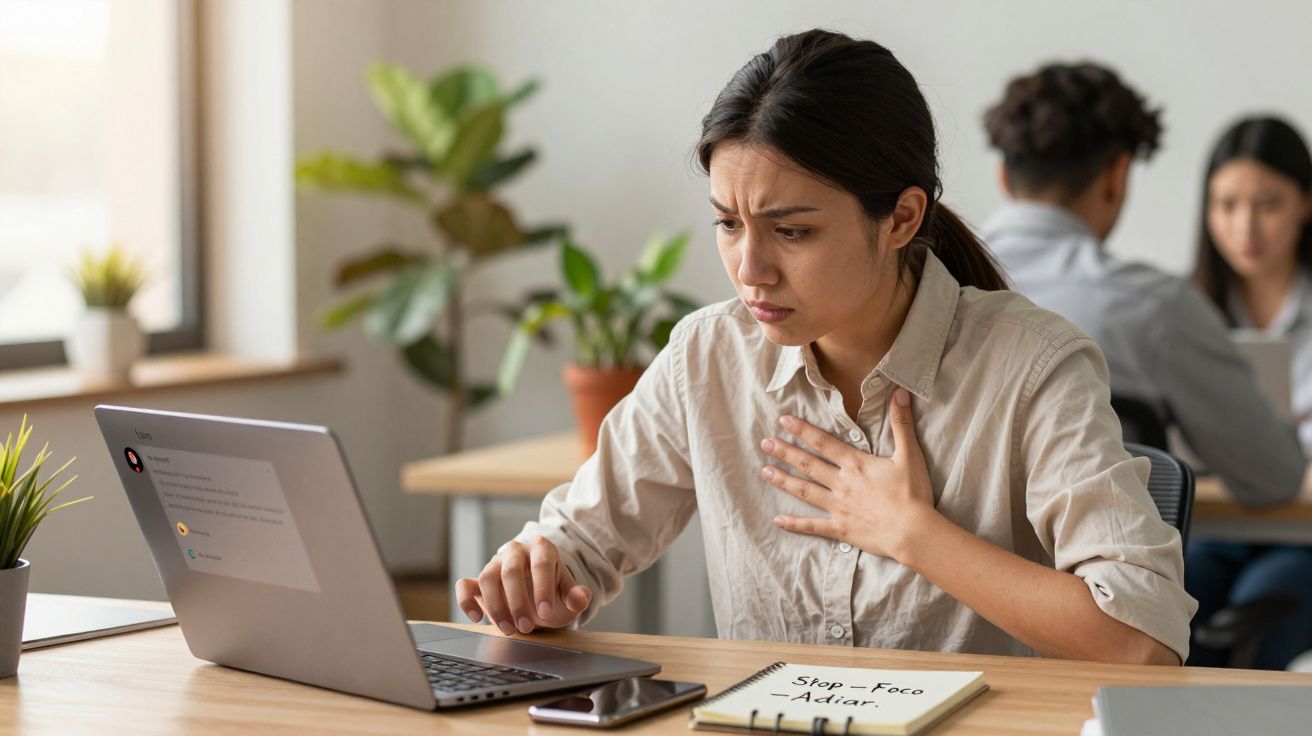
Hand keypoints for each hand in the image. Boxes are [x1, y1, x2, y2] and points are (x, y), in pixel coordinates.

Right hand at [454, 536, 591, 634]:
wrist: (535, 595)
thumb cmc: (553, 593)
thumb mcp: (568, 596)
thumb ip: (576, 597)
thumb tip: (581, 597)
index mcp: (542, 549)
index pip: (541, 564)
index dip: (543, 588)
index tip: (546, 612)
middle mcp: (516, 551)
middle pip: (511, 571)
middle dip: (518, 602)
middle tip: (527, 627)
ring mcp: (495, 563)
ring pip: (487, 577)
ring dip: (496, 606)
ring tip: (509, 630)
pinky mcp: (478, 579)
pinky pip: (465, 585)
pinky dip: (467, 601)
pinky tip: (476, 618)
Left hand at [759, 387, 936, 560]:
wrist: (913, 532)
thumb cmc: (913, 494)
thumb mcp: (909, 455)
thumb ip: (901, 423)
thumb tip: (899, 392)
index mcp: (855, 464)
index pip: (823, 443)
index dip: (803, 431)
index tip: (784, 421)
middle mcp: (841, 483)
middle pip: (808, 464)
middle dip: (785, 452)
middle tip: (765, 444)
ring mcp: (838, 507)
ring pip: (805, 491)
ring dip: (783, 481)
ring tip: (764, 472)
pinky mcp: (840, 529)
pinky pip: (812, 526)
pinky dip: (794, 524)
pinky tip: (777, 520)